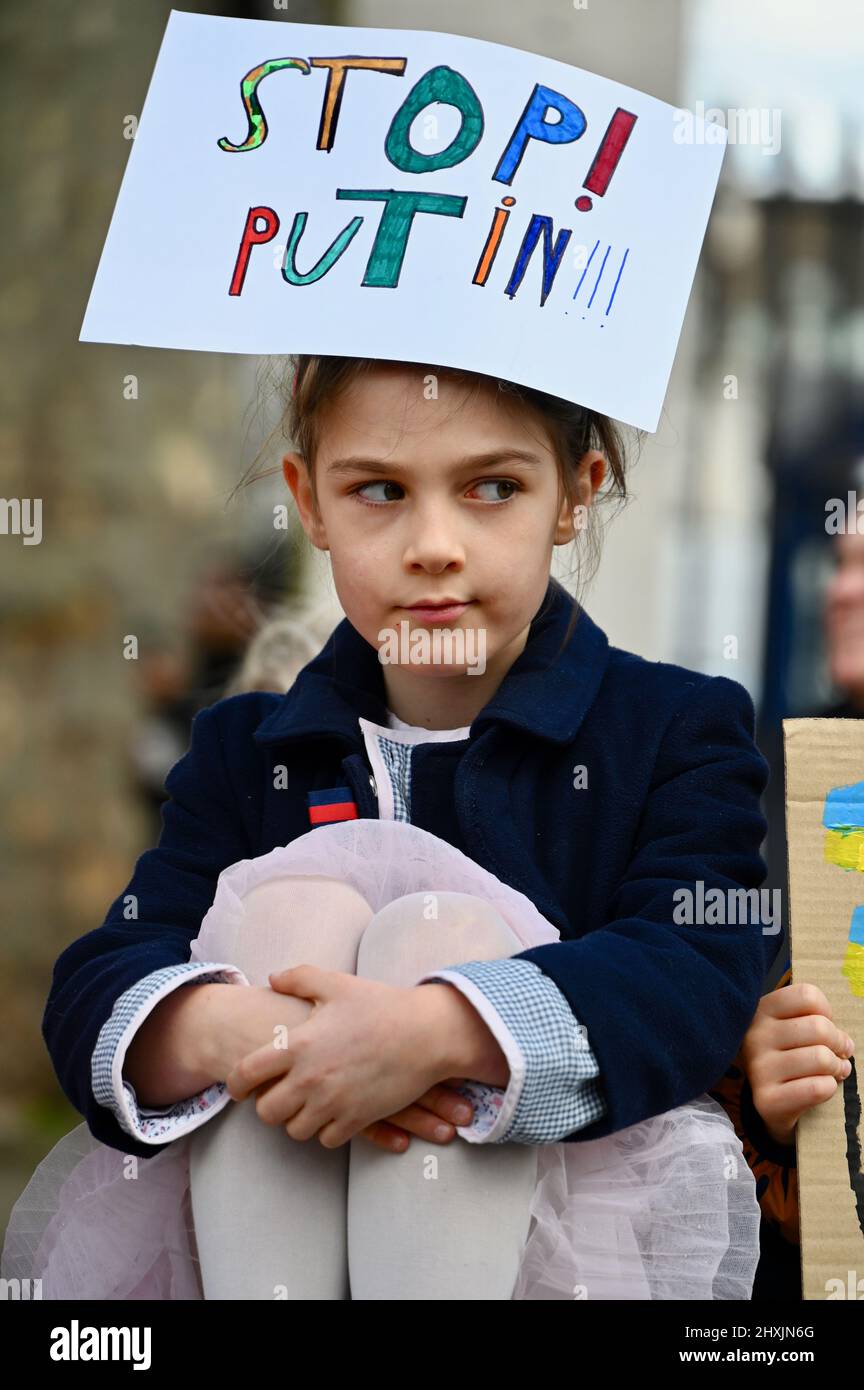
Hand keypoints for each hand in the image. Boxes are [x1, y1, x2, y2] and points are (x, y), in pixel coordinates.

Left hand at [226, 965, 469, 1148]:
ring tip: (307, 1104)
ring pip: (294, 1130)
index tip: (240, 1087)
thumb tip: (271, 979)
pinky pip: (326, 1140)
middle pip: (267, 1112)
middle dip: (269, 1105)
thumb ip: (299, 978)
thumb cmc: (381, 1005)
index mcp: (299, 1045)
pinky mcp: (357, 1119)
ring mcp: (333, 1103)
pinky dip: (325, 1130)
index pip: (247, 1073)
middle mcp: (310, 1078)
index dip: (236, 1083)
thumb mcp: (337, 984)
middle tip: (279, 1095)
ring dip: (297, 1119)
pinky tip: (333, 1112)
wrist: (426, 1034)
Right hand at [736, 982, 854, 1145]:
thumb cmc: (789, 1054)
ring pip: (821, 1058)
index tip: (824, 1024)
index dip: (826, 1011)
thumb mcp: (793, 1026)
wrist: (770, 1100)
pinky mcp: (767, 1100)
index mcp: (761, 1009)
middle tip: (838, 1053)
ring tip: (833, 1070)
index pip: (807, 996)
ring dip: (837, 1067)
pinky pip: (817, 1088)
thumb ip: (817, 1020)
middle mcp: (754, 1035)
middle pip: (819, 1027)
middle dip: (838, 1043)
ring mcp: (758, 1068)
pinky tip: (822, 1087)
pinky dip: (829, 1088)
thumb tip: (845, 1043)